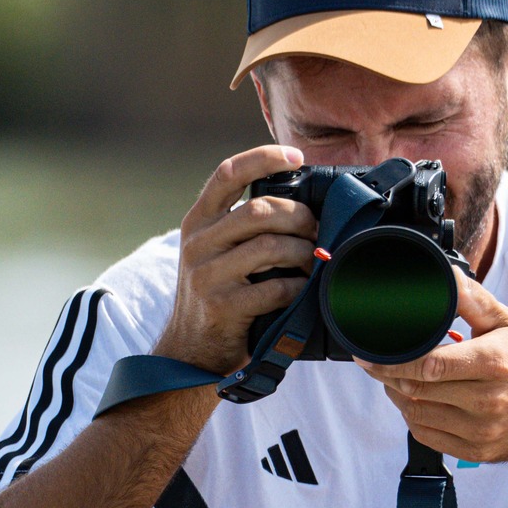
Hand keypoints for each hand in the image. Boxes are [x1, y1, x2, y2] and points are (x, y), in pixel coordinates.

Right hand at [155, 146, 316, 374]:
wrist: (189, 350)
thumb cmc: (216, 295)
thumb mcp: (214, 252)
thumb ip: (240, 225)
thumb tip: (297, 202)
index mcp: (198, 221)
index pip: (228, 173)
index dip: (264, 158)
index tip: (296, 157)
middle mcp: (198, 243)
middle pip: (260, 211)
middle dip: (299, 217)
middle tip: (317, 230)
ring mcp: (208, 275)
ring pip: (270, 246)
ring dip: (303, 252)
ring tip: (313, 261)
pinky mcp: (223, 306)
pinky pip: (274, 288)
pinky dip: (297, 288)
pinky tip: (302, 290)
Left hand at [359, 272, 507, 461]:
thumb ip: (470, 299)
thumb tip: (443, 275)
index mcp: (492, 363)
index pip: (428, 366)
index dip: (392, 362)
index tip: (370, 355)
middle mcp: (487, 401)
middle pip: (417, 391)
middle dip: (390, 377)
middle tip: (379, 364)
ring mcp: (483, 431)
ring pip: (418, 416)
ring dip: (400, 398)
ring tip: (399, 380)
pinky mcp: (481, 451)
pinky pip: (430, 438)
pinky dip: (415, 420)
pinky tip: (418, 403)